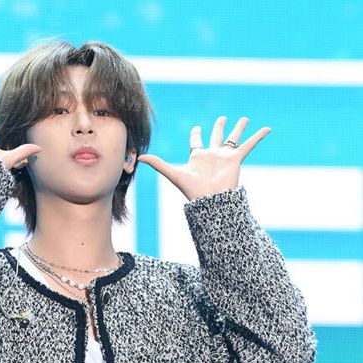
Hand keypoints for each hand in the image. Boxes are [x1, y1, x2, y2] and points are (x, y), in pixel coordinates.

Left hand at [137, 116, 270, 200]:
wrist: (210, 200)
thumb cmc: (192, 189)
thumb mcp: (173, 173)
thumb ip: (158, 164)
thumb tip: (139, 157)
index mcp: (198, 157)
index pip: (197, 142)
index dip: (196, 135)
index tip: (197, 129)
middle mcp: (212, 155)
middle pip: (216, 137)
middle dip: (218, 127)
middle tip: (221, 118)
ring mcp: (225, 156)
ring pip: (233, 138)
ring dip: (238, 128)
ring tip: (244, 118)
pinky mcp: (236, 159)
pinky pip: (249, 145)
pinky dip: (258, 136)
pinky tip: (267, 129)